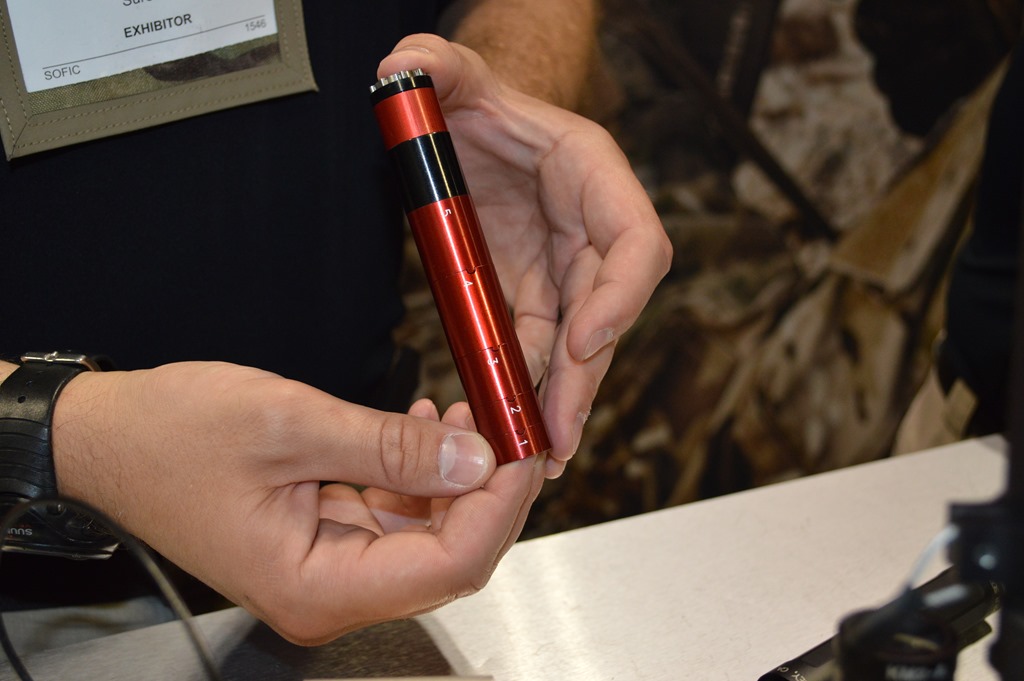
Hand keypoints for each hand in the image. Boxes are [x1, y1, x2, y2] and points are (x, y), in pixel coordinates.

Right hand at [52, 362, 544, 644]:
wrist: (105, 439)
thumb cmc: (170, 436)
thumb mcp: (291, 424)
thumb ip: (392, 447)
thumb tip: (477, 458)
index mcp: (317, 587)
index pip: (450, 565)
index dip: (500, 505)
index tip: (524, 448)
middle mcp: (327, 595)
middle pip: (447, 556)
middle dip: (487, 489)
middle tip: (507, 424)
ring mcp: (326, 570)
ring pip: (427, 535)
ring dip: (456, 476)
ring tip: (466, 411)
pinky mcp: (322, 542)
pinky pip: (393, 517)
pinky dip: (417, 473)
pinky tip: (424, 426)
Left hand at [379, 35, 671, 477]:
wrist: (463, 123)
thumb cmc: (472, 99)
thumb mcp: (452, 75)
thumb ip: (436, 64)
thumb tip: (405, 67)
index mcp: (591, 174)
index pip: (635, 241)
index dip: (620, 295)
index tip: (586, 342)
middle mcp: (588, 229)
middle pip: (607, 313)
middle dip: (585, 376)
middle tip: (558, 435)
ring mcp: (561, 267)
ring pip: (574, 344)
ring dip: (560, 399)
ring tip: (540, 455)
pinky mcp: (530, 292)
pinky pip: (535, 348)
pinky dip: (528, 387)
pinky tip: (514, 428)